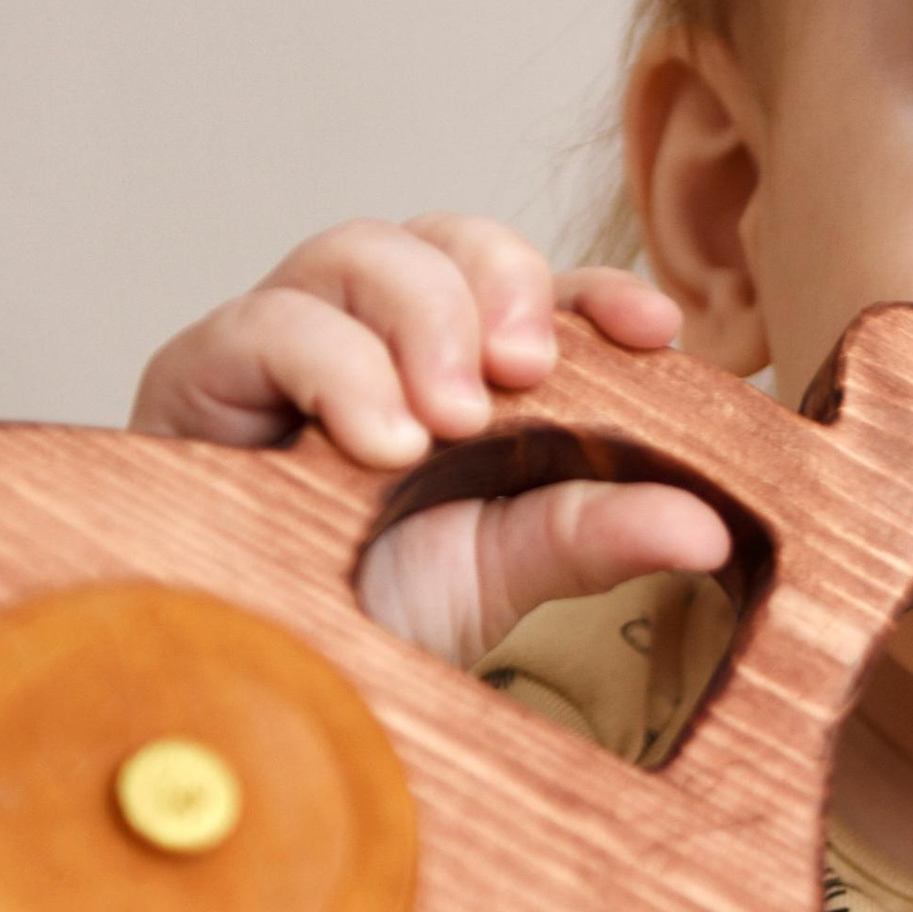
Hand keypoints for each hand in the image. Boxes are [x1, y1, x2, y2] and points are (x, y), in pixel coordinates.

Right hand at [129, 215, 732, 665]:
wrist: (266, 673)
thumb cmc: (379, 605)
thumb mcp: (507, 570)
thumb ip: (595, 534)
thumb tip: (708, 532)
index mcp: (463, 364)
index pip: (537, 290)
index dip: (598, 290)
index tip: (656, 333)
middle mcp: (377, 333)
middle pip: (445, 238)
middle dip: (498, 288)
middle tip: (526, 375)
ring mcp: (291, 339)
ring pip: (357, 251)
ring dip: (418, 321)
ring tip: (445, 426)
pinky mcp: (204, 368)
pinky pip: (265, 320)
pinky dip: (332, 365)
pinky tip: (377, 438)